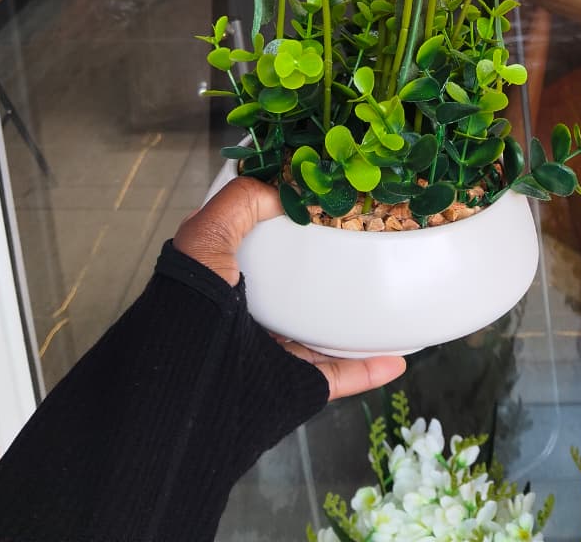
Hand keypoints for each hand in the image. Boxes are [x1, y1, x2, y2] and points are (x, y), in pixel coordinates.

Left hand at [173, 177, 405, 398]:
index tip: (332, 209)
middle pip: (300, 290)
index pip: (266, 249)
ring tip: (390, 302)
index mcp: (227, 279)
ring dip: (357, 323)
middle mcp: (249, 314)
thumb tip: (284, 194)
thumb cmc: (189, 304)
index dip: (294, 227)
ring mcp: (272, 352)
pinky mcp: (291, 386)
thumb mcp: (204, 237)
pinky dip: (366, 370)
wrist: (185, 385)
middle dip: (333, 274)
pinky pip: (336, 377)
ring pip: (323, 335)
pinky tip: (395, 358)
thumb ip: (239, 203)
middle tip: (370, 250)